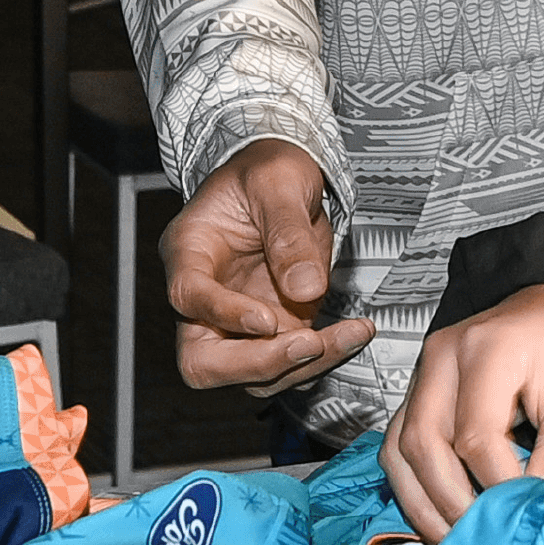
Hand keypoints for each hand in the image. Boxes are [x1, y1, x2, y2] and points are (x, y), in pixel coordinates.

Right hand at [159, 138, 372, 398]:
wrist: (285, 177)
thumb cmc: (269, 169)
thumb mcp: (279, 182)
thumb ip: (289, 233)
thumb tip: (306, 288)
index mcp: (189, 252)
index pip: (188, 297)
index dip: (222, 314)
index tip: (268, 320)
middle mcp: (205, 297)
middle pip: (203, 360)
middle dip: (257, 364)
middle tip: (311, 344)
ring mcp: (236, 320)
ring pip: (250, 374)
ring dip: (301, 366)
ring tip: (352, 334)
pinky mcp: (273, 329)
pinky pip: (289, 362)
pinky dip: (322, 357)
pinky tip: (355, 333)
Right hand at [382, 281, 543, 541]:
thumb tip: (533, 504)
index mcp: (486, 349)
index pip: (476, 436)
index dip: (496, 485)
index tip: (521, 517)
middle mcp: (441, 358)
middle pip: (424, 444)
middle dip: (449, 503)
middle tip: (479, 543)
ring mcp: (422, 375)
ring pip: (400, 450)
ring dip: (422, 502)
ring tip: (453, 541)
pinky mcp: (418, 394)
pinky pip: (398, 446)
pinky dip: (414, 486)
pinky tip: (440, 515)